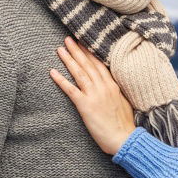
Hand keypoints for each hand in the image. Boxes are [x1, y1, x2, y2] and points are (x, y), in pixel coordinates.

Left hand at [50, 37, 136, 154]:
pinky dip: (61, 80)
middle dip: (77, 50)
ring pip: (79, 73)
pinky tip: (52, 72)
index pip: (99, 64)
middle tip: (68, 39)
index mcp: (113, 85)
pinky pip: (71, 90)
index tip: (82, 43)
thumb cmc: (124, 125)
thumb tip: (110, 86)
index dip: (89, 53)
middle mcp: (104, 86)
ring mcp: (95, 95)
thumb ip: (115, 92)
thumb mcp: (123, 102)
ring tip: (60, 49)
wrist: (124, 138)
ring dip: (69, 60)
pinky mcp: (86, 105)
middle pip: (88, 64)